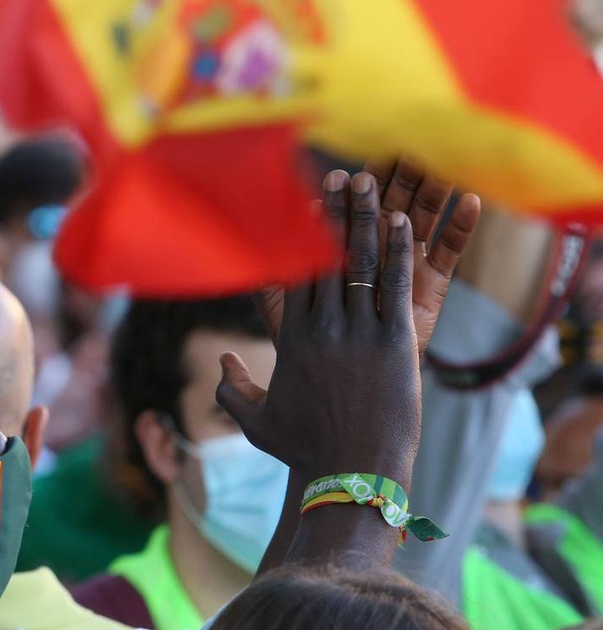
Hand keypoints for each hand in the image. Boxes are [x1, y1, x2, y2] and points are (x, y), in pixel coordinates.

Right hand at [219, 172, 420, 488]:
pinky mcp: (395, 343)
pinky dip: (398, 251)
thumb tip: (223, 363)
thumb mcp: (256, 422)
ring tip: (368, 184)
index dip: (298, 236)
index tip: (300, 206)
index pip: (294, 275)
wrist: (351, 472)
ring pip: (360, 263)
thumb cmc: (304, 450)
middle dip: (331, 212)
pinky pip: (395, 285)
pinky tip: (402, 222)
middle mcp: (323, 328)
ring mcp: (360, 333)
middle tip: (338, 175)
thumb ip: (231, 390)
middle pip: (325, 257)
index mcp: (291, 340)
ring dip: (364, 219)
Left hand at [257, 159, 480, 356]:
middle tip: (395, 145)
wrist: (350, 393)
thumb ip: (268, 283)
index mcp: (342, 255)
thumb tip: (248, 249)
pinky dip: (462, 225)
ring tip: (437, 154)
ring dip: (430, 185)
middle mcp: (376, 256)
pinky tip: (472, 198)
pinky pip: (451, 251)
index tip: (339, 175)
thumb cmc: (311, 356)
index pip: (342, 218)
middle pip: (384, 206)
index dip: (342, 198)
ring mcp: (408, 266)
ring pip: (422, 217)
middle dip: (388, 179)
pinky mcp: (434, 284)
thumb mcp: (284, 317)